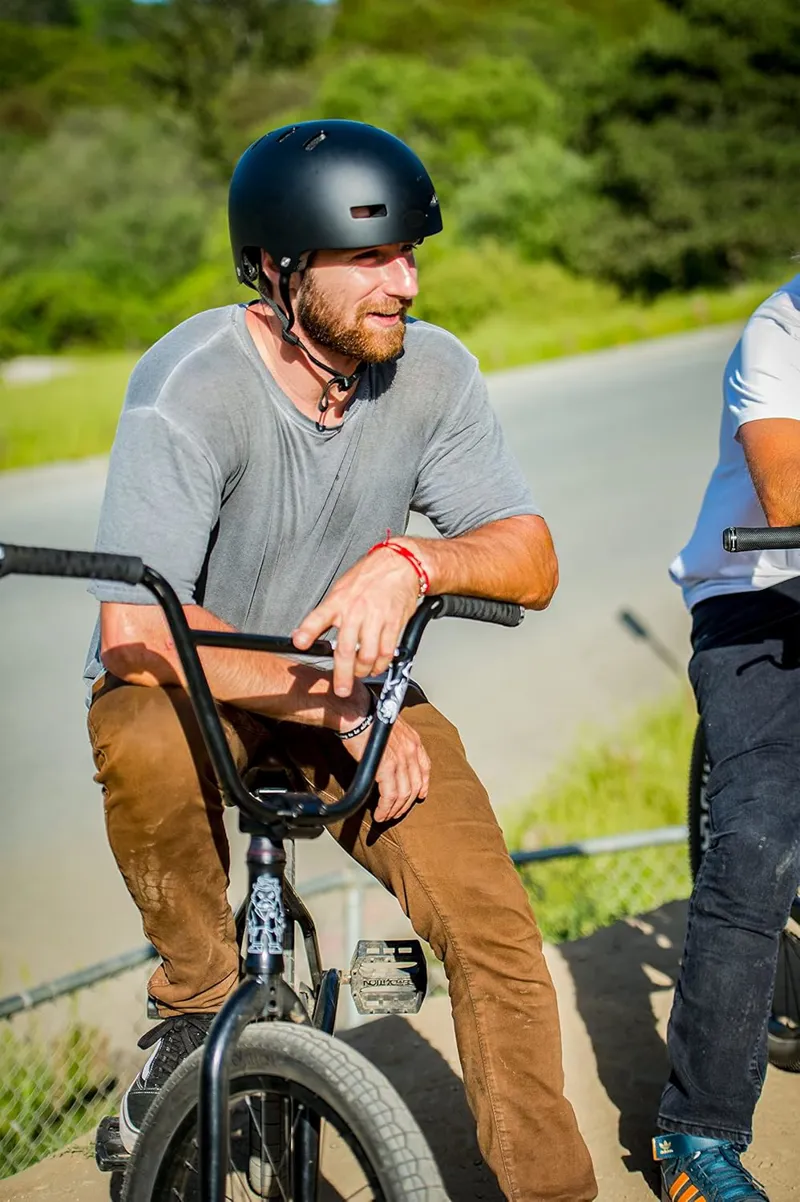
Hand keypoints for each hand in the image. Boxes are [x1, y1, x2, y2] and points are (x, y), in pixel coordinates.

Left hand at [292, 546, 420, 696]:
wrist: (400, 564)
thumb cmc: (369, 577)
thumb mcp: (340, 590)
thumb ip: (324, 614)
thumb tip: (303, 635)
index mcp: (339, 601)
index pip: (318, 618)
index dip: (307, 632)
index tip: (299, 644)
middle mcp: (355, 611)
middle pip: (345, 650)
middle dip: (342, 675)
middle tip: (341, 689)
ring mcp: (375, 619)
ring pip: (367, 656)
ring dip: (363, 672)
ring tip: (360, 674)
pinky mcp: (393, 624)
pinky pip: (387, 652)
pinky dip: (381, 665)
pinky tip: (377, 666)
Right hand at [344, 713, 430, 821]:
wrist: (356, 711)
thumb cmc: (366, 716)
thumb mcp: (390, 728)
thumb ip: (395, 743)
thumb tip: (389, 756)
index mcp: (413, 740)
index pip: (425, 767)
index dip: (422, 785)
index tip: (419, 795)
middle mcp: (411, 750)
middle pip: (415, 785)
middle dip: (406, 804)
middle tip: (396, 812)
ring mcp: (401, 759)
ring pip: (404, 794)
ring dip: (394, 810)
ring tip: (385, 816)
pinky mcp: (386, 767)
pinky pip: (390, 796)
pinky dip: (385, 808)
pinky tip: (379, 814)